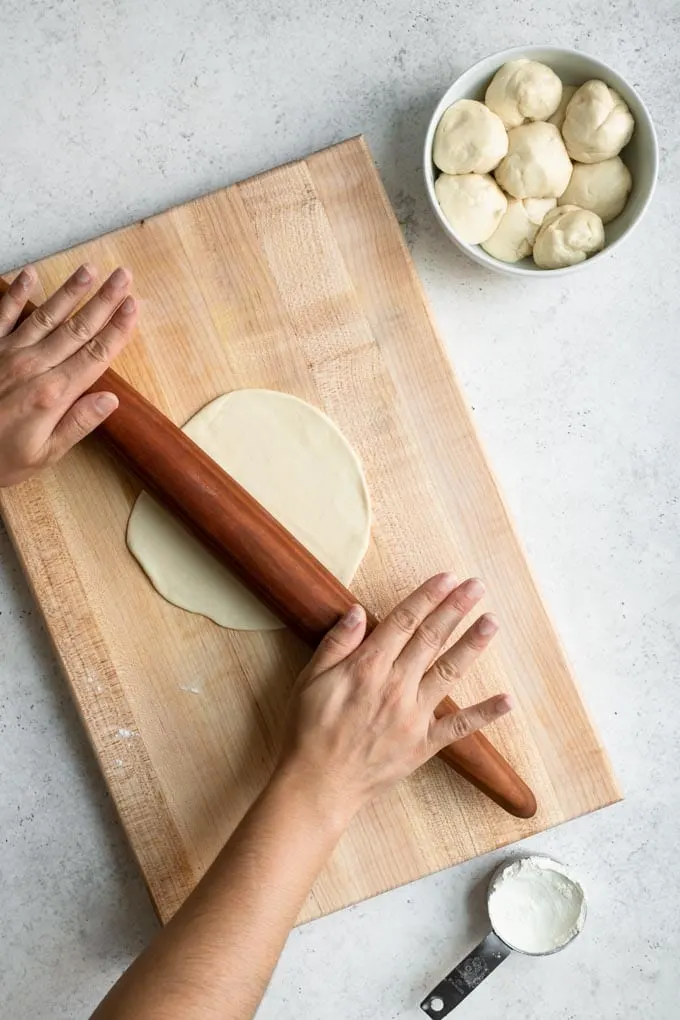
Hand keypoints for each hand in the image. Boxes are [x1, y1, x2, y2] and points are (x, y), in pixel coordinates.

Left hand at [0, 263, 137, 486]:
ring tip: (90, 269)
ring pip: (47, 316)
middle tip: (123, 276)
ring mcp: (8, 354)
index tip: (134, 306)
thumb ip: (77, 425)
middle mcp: (33, 367)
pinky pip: (4, 315)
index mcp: (53, 394)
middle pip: (77, 329)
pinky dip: (17, 294)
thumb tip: (110, 400)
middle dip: (104, 301)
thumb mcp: (43, 455)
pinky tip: (30, 275)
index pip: (96, 355)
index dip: (117, 329)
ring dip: (70, 291)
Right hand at [278, 572, 510, 823]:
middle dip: (455, 609)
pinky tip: (507, 699)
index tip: (447, 578)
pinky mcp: (423, 744)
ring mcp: (414, 716)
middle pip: (430, 638)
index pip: (403, 621)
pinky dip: (484, 714)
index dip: (427, 597)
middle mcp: (396, 686)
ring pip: (449, 672)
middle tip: (476, 586)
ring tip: (492, 621)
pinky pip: (459, 727)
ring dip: (472, 645)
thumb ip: (337, 644)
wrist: (318, 784)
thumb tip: (359, 611)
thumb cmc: (308, 730)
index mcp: (367, 667)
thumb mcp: (310, 680)